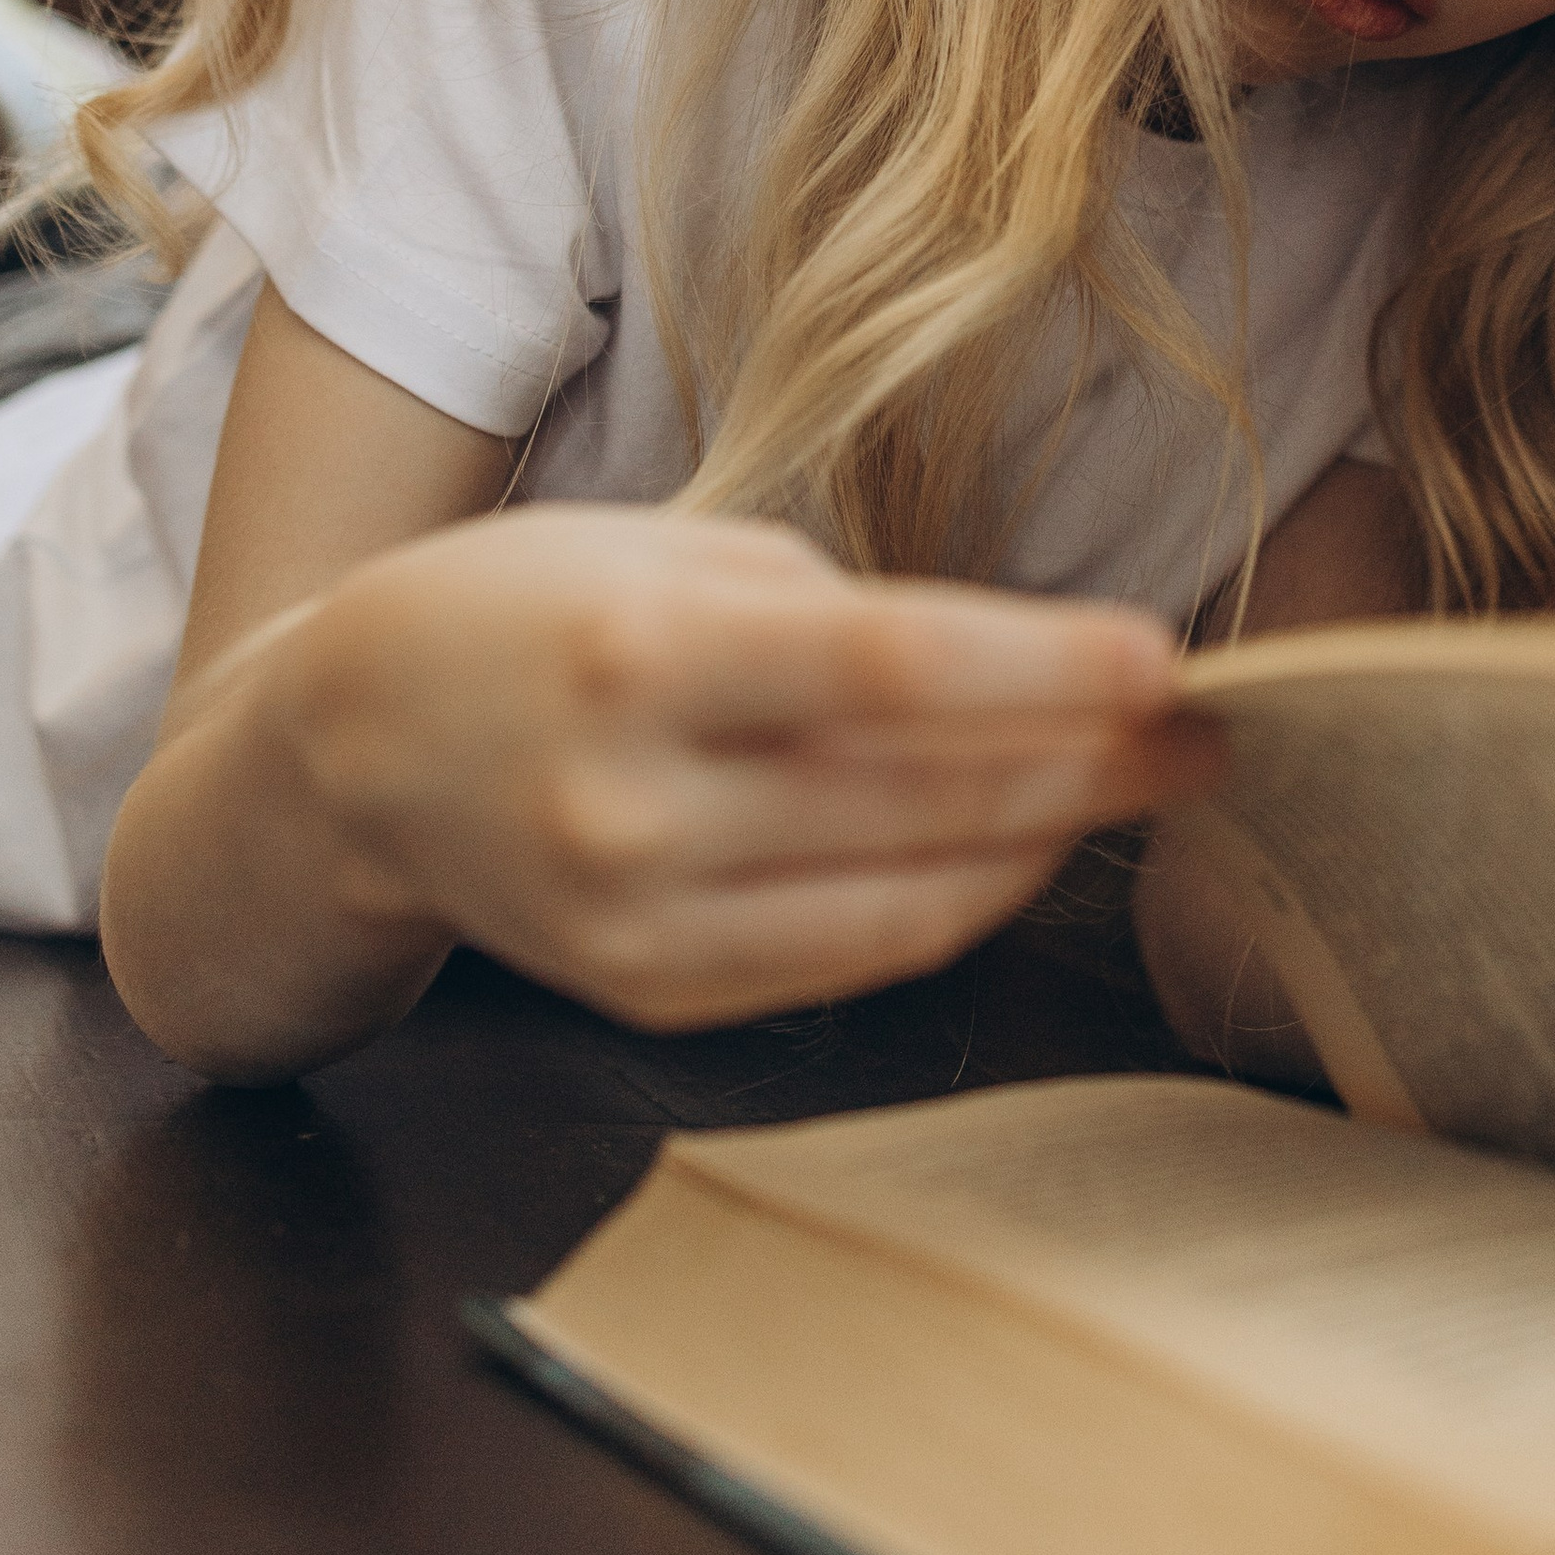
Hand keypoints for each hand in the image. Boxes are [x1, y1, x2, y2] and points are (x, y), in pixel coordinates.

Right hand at [266, 508, 1220, 1032]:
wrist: (350, 748)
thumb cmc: (538, 610)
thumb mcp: (679, 556)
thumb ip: (844, 619)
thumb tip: (1030, 675)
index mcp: (647, 656)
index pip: (894, 672)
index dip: (1048, 672)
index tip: (1168, 662)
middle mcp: (639, 806)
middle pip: (927, 795)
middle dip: (1092, 762)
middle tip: (1203, 730)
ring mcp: (642, 924)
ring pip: (912, 897)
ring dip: (1048, 839)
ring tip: (1137, 782)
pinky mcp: (651, 998)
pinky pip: (852, 958)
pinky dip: (956, 902)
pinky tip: (1022, 845)